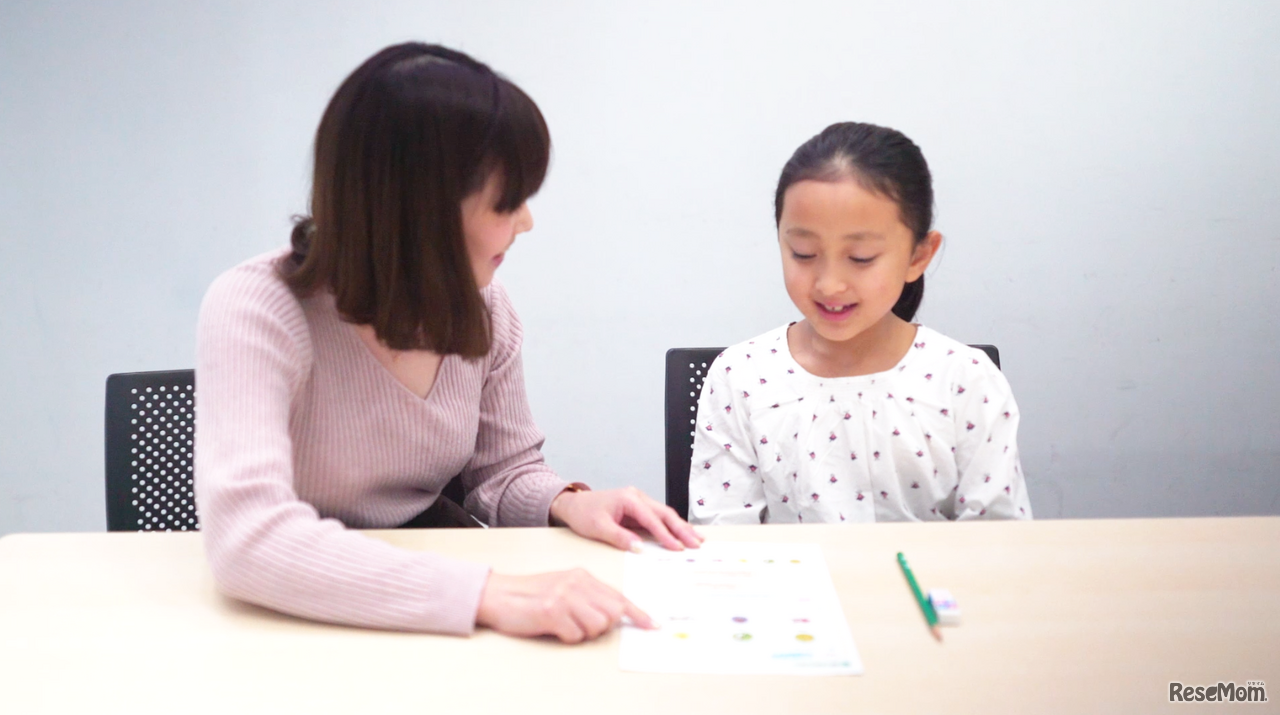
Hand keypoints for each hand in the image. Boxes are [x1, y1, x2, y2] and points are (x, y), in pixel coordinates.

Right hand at [476, 569, 653, 642]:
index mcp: (582, 575)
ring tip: (564, 624)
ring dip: (583, 632)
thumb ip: (588, 596)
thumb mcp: (564, 586)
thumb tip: (614, 614)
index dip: (637, 613)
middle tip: (580, 624)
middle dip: (602, 626)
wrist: (499, 594)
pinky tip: (552, 627)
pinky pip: (575, 635)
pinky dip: (566, 637)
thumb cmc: (531, 594)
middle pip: (612, 613)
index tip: (652, 625)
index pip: (619, 596)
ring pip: (597, 626)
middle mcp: (577, 583)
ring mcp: (565, 596)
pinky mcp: (552, 612)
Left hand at [549, 486, 703, 551]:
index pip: (652, 518)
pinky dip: (671, 526)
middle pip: (664, 513)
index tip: (677, 547)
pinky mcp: (638, 509)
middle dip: (681, 529)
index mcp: (629, 498)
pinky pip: (658, 517)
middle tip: (697, 543)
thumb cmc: (584, 513)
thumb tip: (639, 548)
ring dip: (680, 527)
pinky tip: (682, 533)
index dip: (666, 534)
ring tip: (697, 539)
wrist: (573, 505)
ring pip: (664, 514)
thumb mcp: (598, 528)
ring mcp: (639, 501)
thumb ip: (619, 537)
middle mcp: (637, 497)